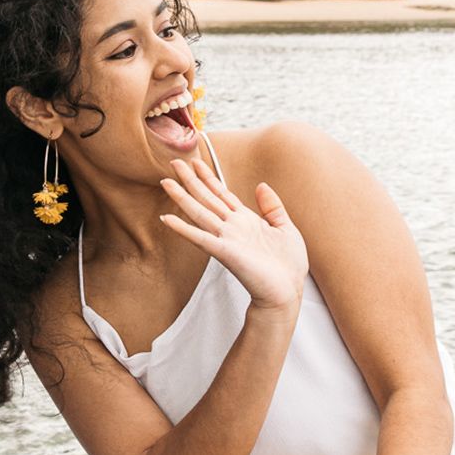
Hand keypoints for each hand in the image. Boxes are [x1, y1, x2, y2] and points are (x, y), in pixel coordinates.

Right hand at [160, 159, 308, 312]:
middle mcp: (232, 227)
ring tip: (166, 182)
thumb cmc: (288, 266)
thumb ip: (272, 207)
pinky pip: (200, 238)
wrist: (287, 292)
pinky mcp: (225, 252)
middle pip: (207, 198)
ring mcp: (226, 238)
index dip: (208, 177)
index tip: (195, 162)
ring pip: (200, 212)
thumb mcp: (286, 228)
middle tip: (174, 162)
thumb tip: (261, 185)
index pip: (222, 194)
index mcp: (245, 220)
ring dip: (182, 197)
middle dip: (191, 180)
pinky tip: (167, 218)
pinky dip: (183, 228)